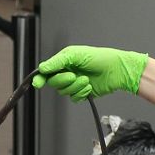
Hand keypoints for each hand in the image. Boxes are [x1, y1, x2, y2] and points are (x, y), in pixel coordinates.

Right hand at [31, 46, 148, 100]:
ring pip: (64, 92)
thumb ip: (57, 61)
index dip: (40, 78)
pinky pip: (74, 98)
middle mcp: (67, 73)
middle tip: (73, 75)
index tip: (37, 83)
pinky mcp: (82, 93)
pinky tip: (89, 86)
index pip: (47, 71)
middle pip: (54, 83)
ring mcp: (74, 84)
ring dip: (75, 86)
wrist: (117, 70)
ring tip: (86, 80)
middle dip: (63, 80)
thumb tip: (42, 68)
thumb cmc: (99, 58)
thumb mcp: (76, 55)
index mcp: (64, 62)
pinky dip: (81, 93)